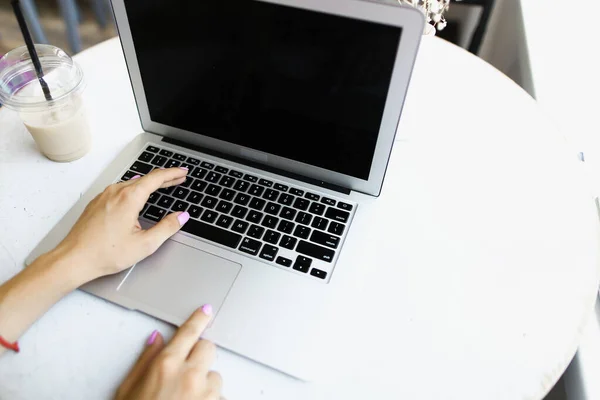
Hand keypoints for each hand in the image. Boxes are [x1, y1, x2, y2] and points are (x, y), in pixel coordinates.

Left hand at [53, 167, 189, 283]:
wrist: (73, 259)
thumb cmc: (104, 254)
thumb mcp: (145, 244)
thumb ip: (167, 228)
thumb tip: (181, 217)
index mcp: (129, 198)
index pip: (156, 178)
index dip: (173, 173)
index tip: (183, 171)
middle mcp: (115, 192)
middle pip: (145, 178)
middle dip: (164, 178)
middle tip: (178, 178)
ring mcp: (104, 196)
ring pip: (132, 183)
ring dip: (149, 183)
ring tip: (161, 186)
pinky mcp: (97, 203)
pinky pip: (120, 189)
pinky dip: (134, 189)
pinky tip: (138, 196)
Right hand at [115, 306, 222, 399]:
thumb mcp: (128, 390)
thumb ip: (145, 361)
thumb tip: (156, 339)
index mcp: (166, 366)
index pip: (189, 332)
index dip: (199, 319)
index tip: (206, 311)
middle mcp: (191, 376)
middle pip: (208, 348)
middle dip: (199, 355)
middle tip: (185, 370)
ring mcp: (207, 394)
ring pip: (215, 376)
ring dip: (204, 384)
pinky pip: (219, 397)